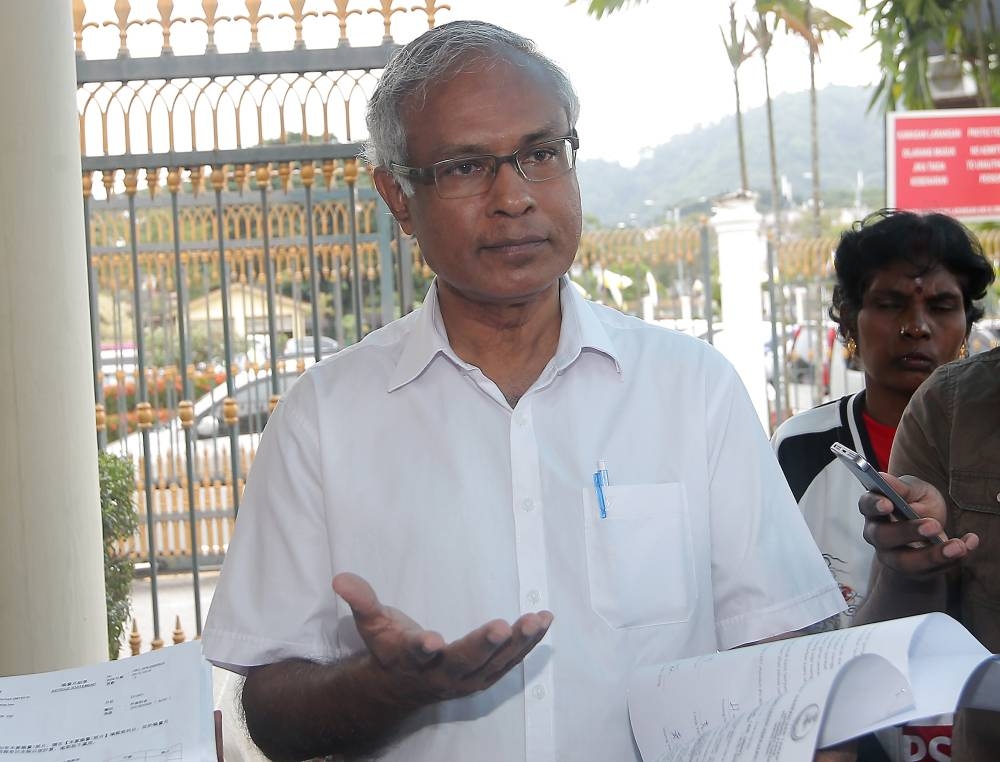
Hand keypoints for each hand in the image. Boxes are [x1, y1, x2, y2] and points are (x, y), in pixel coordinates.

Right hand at [332, 572, 552, 706]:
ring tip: (536, 620)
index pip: (416, 655)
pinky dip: (529, 643)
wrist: (401, 688)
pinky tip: (544, 621)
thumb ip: (361, 601)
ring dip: (517, 643)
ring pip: (495, 663)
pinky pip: (511, 661)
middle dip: (482, 646)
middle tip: (499, 627)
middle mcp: (441, 674)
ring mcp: (467, 679)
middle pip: (464, 662)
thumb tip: (340, 579)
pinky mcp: (486, 676)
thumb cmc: (390, 647)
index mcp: (411, 660)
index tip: (430, 639)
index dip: (422, 648)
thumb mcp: (371, 624)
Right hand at [859, 473, 978, 576]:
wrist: (930, 529)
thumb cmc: (917, 503)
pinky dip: (953, 558)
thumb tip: (885, 481)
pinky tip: (969, 544)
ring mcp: (892, 556)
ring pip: (905, 562)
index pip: (867, 505)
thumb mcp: (915, 490)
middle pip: (883, 537)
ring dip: (932, 555)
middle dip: (907, 532)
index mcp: (874, 509)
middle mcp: (877, 534)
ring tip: (957, 546)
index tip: (888, 504)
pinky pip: (932, 570)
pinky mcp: (914, 571)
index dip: (875, 505)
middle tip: (933, 525)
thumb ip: (902, 488)